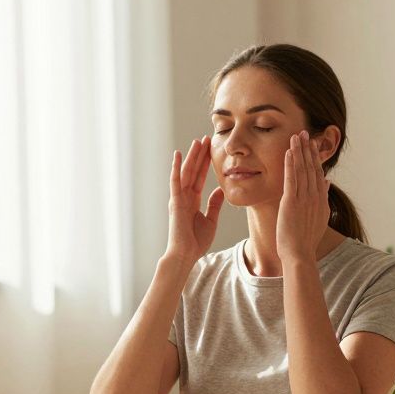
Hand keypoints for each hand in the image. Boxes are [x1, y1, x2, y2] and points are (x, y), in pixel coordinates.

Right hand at [166, 136, 223, 263]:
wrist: (186, 255)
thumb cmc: (196, 242)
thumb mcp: (211, 220)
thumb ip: (214, 204)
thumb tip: (219, 190)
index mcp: (193, 201)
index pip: (200, 177)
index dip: (206, 163)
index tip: (211, 149)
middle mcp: (185, 196)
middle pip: (194, 171)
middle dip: (200, 155)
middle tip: (206, 138)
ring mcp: (179, 198)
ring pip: (186, 172)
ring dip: (191, 157)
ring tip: (197, 141)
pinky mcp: (175, 202)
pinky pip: (175, 181)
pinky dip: (176, 168)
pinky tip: (178, 155)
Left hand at [275, 129, 329, 264]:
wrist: (300, 254)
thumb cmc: (306, 240)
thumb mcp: (319, 217)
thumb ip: (323, 198)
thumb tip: (326, 182)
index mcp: (320, 199)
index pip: (318, 173)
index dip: (315, 157)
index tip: (312, 144)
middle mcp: (314, 196)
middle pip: (312, 167)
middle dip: (308, 149)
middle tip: (305, 132)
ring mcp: (304, 199)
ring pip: (302, 170)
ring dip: (300, 151)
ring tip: (297, 135)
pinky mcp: (291, 202)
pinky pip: (291, 179)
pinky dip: (291, 164)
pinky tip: (289, 151)